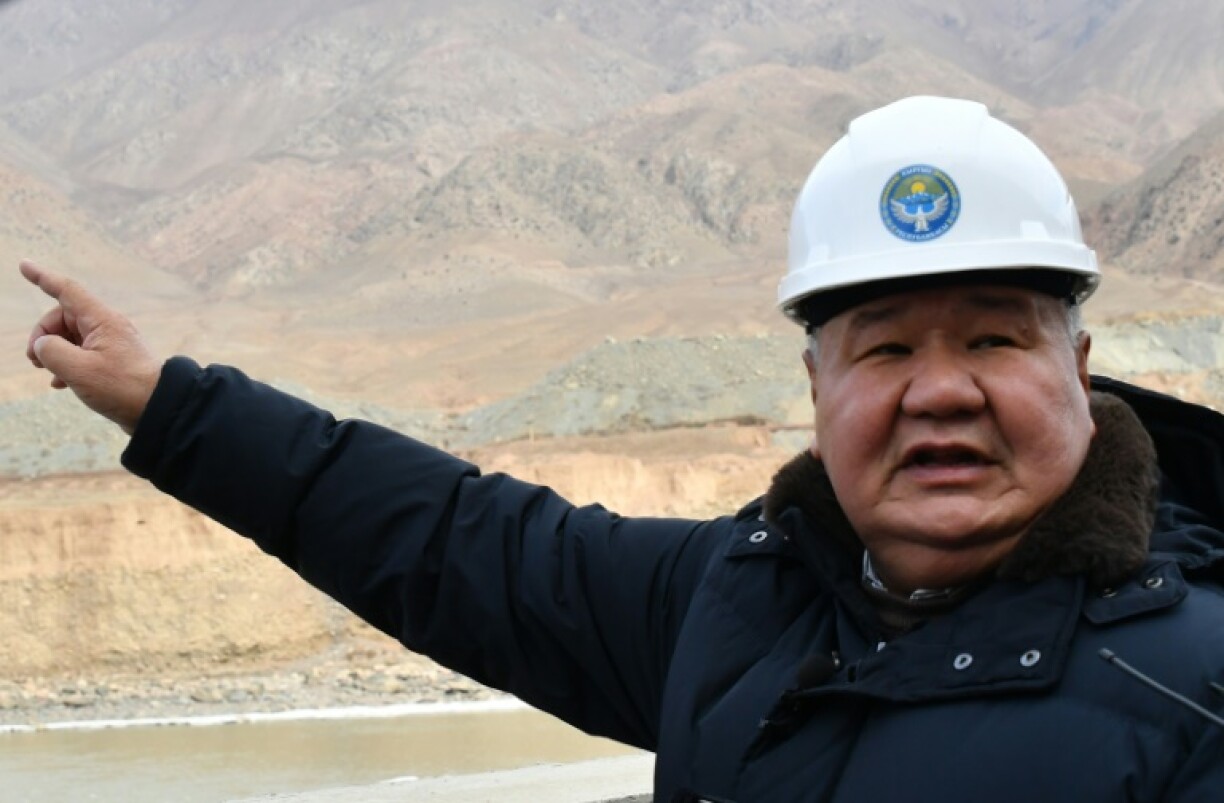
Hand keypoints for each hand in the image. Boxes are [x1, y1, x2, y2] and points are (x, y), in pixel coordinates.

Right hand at [21, 261, 161, 435]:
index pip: (67, 291)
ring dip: (54, 352)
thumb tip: (44, 345)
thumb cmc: (122, 388)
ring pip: (71, 337)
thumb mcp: (78, 370)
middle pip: (63, 317)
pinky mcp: (114, 361)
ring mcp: (112, 344)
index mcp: (102, 320)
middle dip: (43, 335)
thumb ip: (51, 351)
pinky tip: (60, 383)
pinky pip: (83, 354)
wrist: (160, 409)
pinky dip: (67, 365)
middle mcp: (108, 327)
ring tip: (47, 373)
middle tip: (35, 361)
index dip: (43, 277)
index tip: (24, 265)